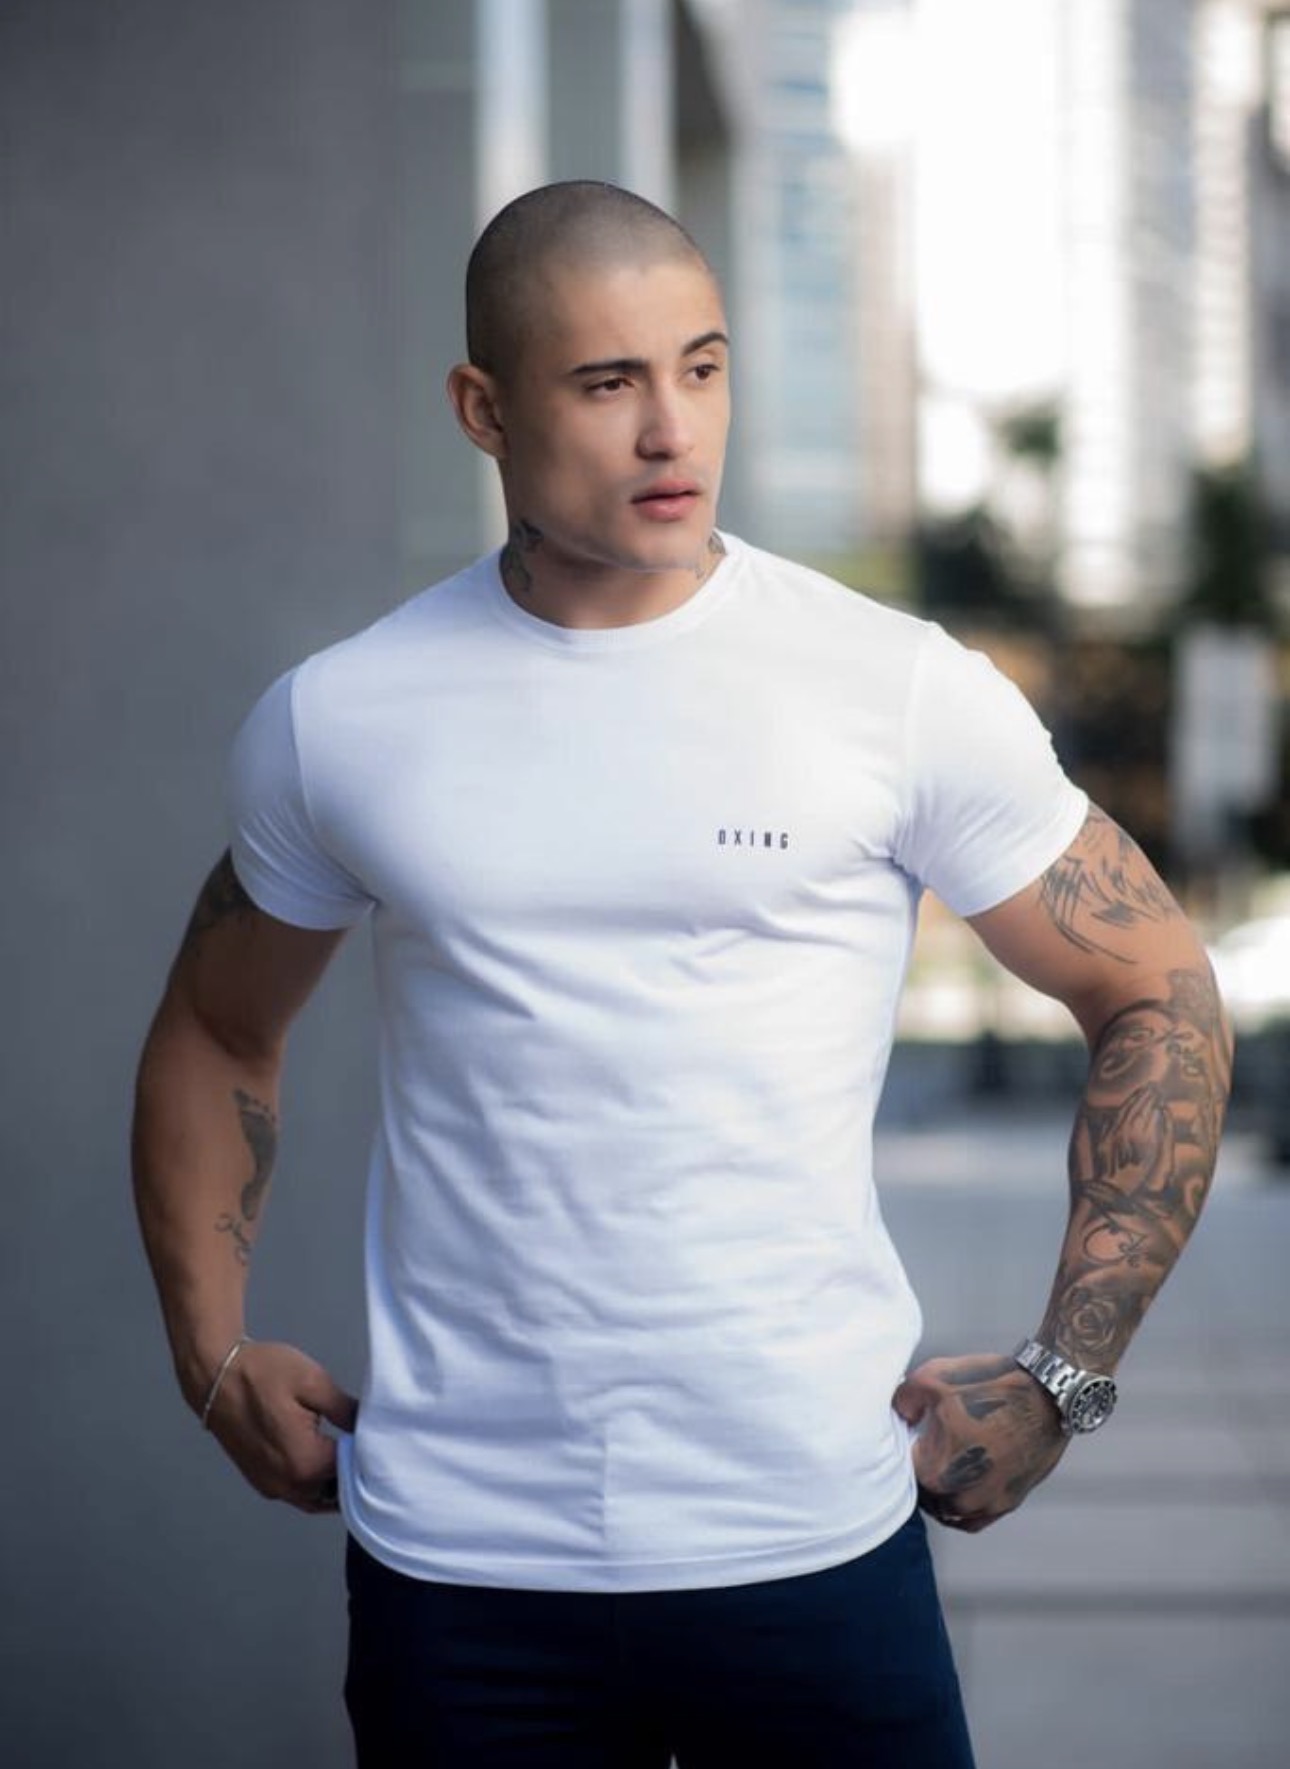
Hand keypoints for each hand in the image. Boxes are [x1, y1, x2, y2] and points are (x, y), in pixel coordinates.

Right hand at [203, 1340, 357, 1513]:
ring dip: (333, 1483)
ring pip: (314, 1498)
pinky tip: (325, 1459)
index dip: (369, 1456)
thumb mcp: (314, 1382)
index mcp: (305, 1464)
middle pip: (335, 1493)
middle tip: (370, 1448)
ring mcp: (270, 1487)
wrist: (215, 1375)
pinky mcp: (260, 1481)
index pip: (353, 1473)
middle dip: (353, 1475)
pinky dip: (313, 1484)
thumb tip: (370, 1427)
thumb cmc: (263, 1374)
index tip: (381, 1440)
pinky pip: (296, 1493)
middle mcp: (287, 1486)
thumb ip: (346, 1410)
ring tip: (349, 1454)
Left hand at [894, 1352, 1065, 1532]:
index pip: (902, 1473)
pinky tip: (959, 1489)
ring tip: (943, 1466)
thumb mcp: (931, 1377)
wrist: (1046, 1393)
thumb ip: (903, 1401)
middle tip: (927, 1449)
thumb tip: (899, 1416)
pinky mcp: (1008, 1503)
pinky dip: (963, 1510)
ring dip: (941, 1493)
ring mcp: (986, 1504)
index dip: (904, 1452)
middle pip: (924, 1495)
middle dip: (922, 1474)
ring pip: (948, 1511)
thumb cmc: (990, 1385)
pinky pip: (974, 1520)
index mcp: (934, 1470)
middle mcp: (959, 1497)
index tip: (911, 1437)